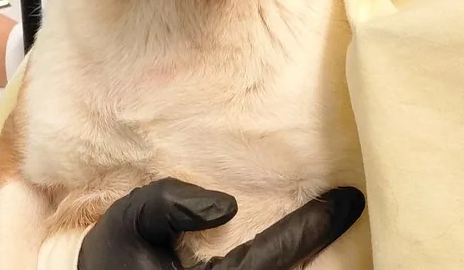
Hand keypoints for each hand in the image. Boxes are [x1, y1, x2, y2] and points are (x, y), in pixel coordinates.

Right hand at [78, 178, 364, 269]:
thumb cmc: (112, 263)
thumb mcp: (131, 222)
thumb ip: (170, 203)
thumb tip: (227, 206)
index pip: (276, 254)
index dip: (314, 226)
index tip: (347, 201)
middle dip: (322, 248)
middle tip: (351, 209)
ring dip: (304, 258)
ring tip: (333, 224)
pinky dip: (286, 259)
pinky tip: (298, 249)